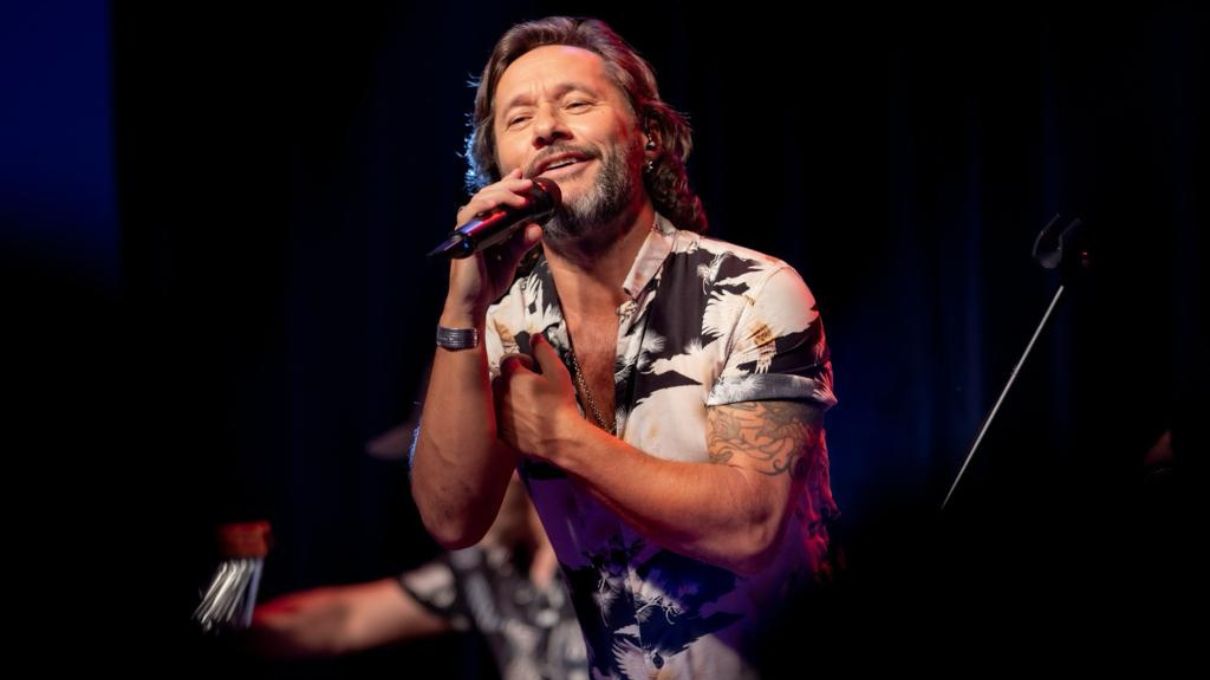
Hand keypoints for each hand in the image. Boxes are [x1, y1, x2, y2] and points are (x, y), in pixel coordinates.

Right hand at [443, 168, 543, 322]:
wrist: (473, 304)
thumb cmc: (488, 282)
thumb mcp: (511, 260)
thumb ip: (522, 243)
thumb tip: (537, 228)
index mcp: (484, 226)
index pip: (495, 198)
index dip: (507, 184)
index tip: (521, 176)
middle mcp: (474, 224)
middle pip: (489, 193)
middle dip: (509, 185)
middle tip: (528, 183)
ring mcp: (467, 228)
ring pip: (481, 198)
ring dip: (503, 192)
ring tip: (522, 194)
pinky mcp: (464, 235)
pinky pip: (472, 212)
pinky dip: (487, 204)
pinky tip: (501, 202)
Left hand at [494, 334, 583, 459]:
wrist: (560, 439)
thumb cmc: (561, 404)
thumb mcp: (558, 372)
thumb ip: (543, 351)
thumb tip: (534, 336)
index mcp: (513, 376)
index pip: (508, 360)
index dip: (521, 363)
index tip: (532, 370)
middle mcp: (500, 393)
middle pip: (499, 378)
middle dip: (511, 380)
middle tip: (529, 387)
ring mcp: (497, 412)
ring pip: (495, 398)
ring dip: (505, 397)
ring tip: (524, 404)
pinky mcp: (499, 430)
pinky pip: (495, 417)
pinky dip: (504, 416)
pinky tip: (521, 419)